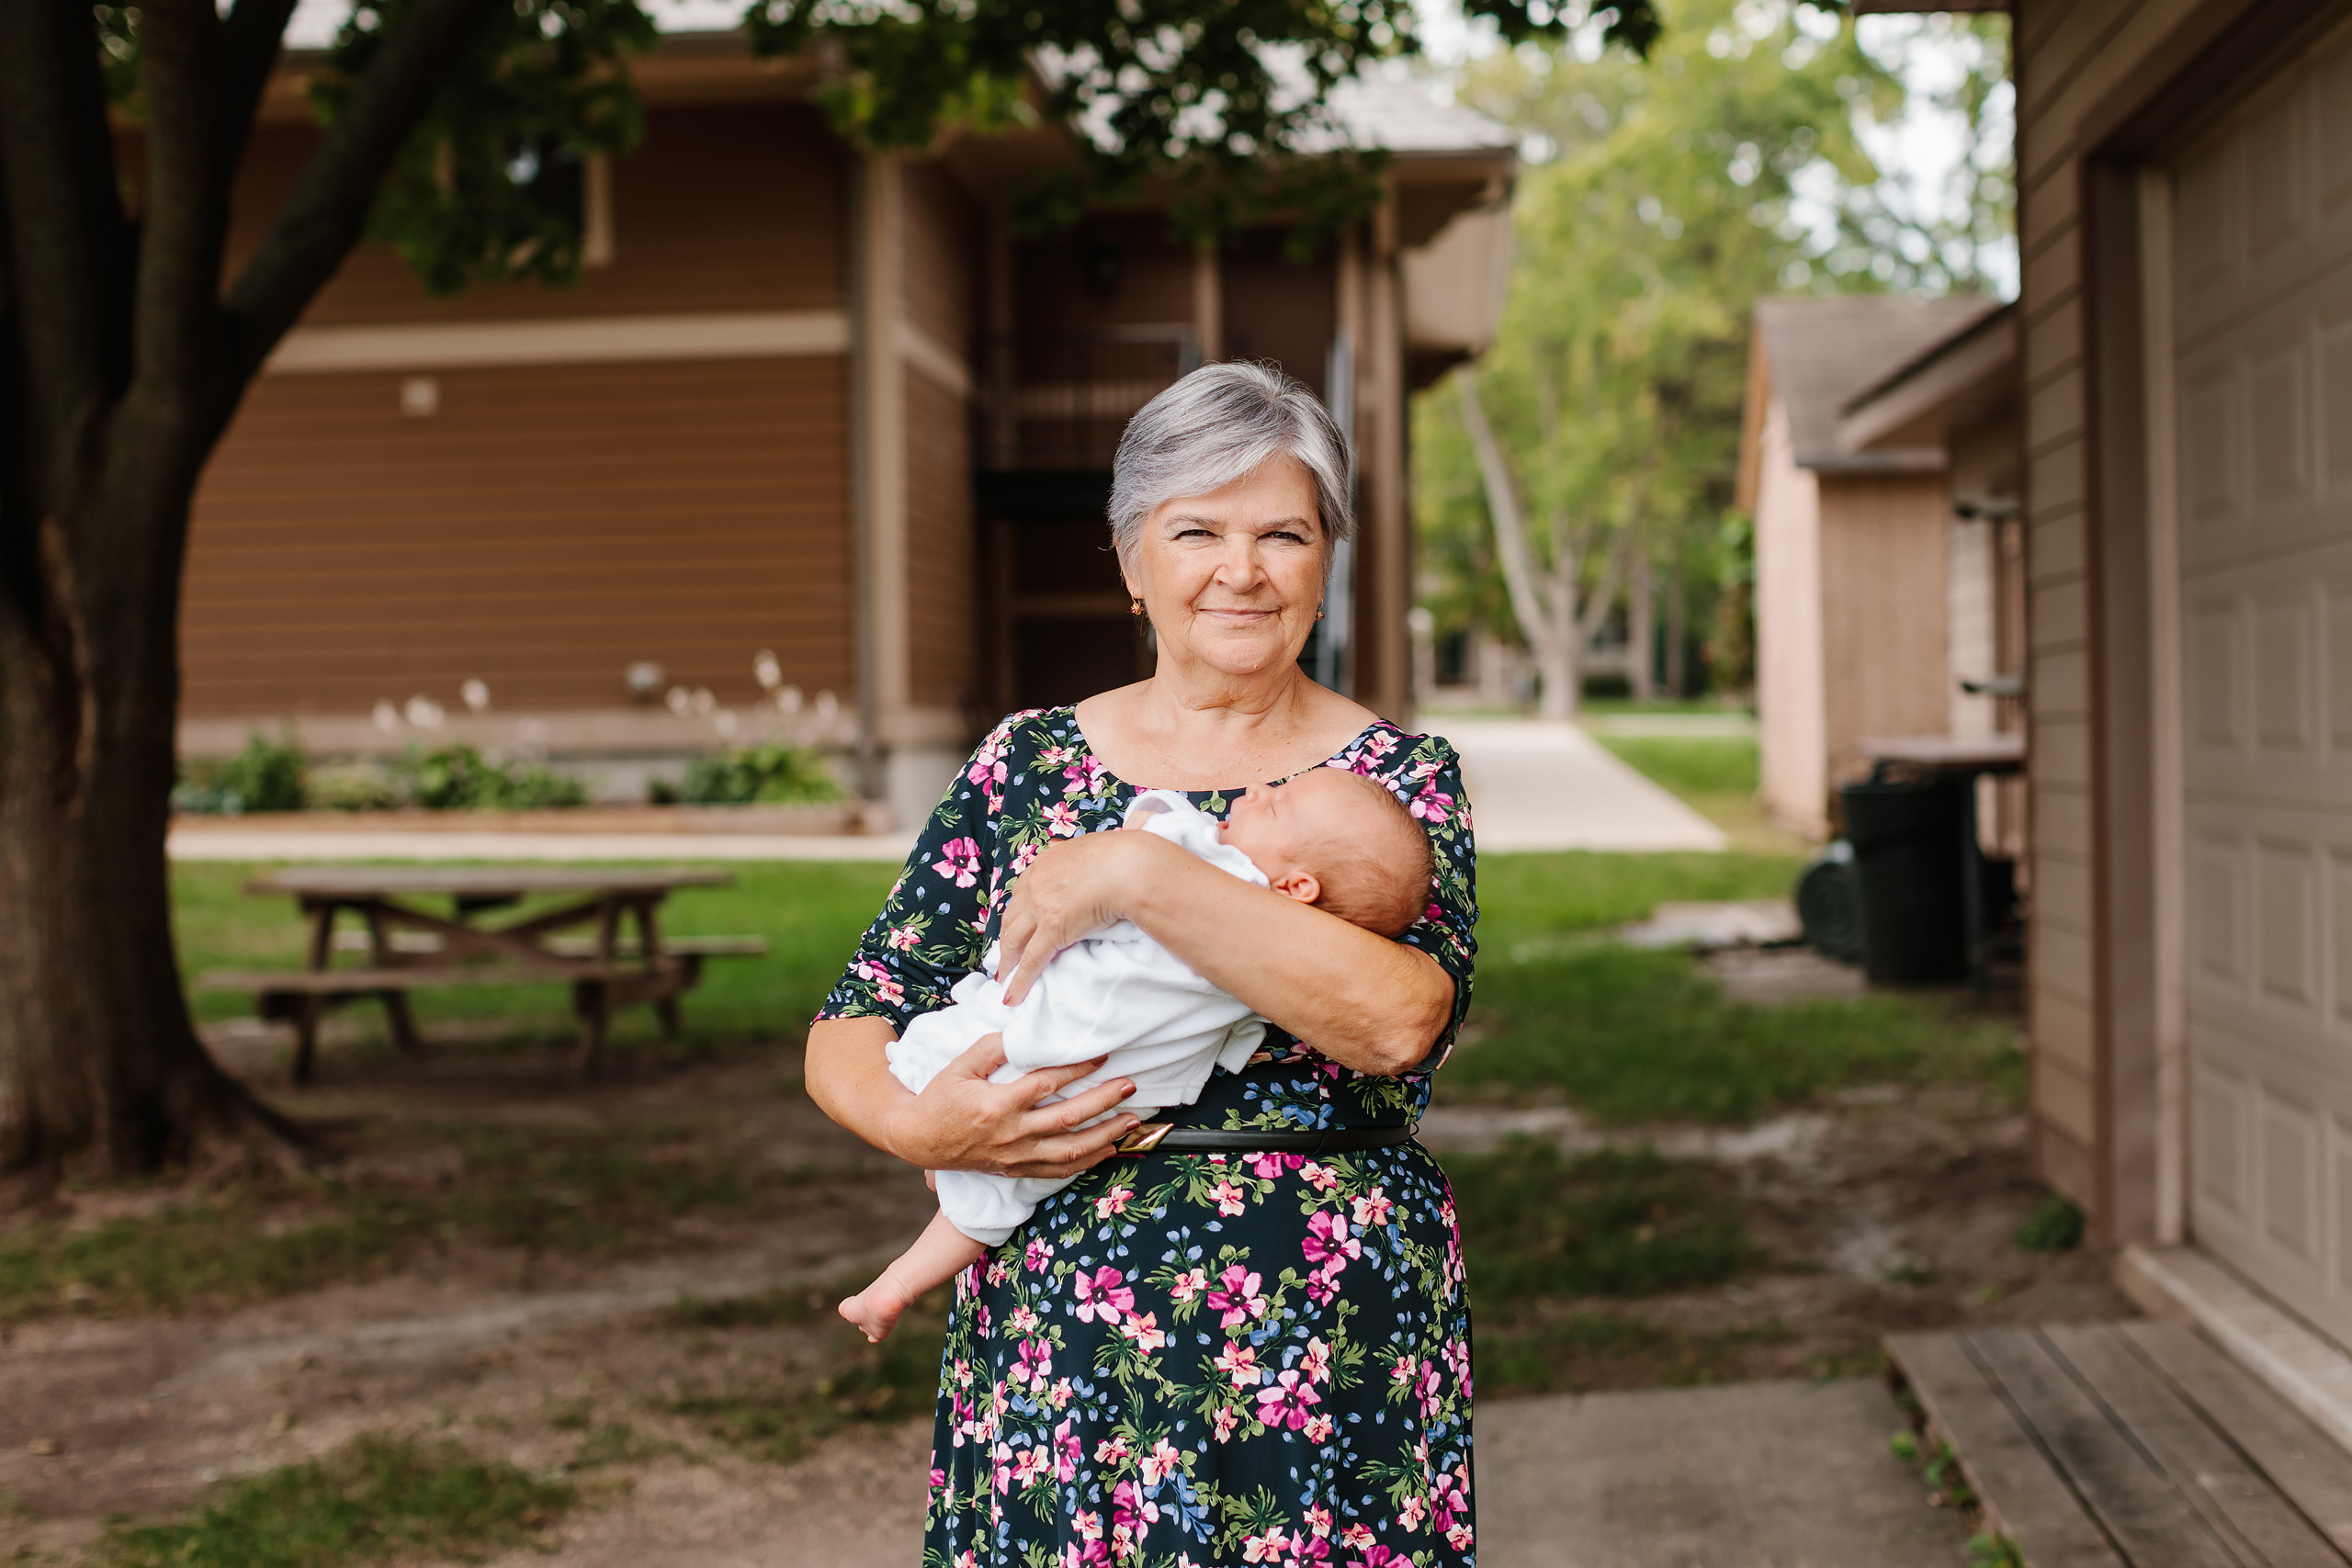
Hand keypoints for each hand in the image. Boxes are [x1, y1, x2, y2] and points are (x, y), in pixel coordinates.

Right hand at [883, 1032, 1139, 1177]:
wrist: (918, 1138)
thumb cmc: (940, 1097)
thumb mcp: (959, 1065)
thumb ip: (991, 1048)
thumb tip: (1024, 1031)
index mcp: (995, 1105)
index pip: (1045, 1085)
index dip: (1076, 1070)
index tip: (1102, 1057)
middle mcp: (1009, 1134)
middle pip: (1066, 1119)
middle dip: (1103, 1103)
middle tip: (1130, 1087)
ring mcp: (1015, 1156)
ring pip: (1069, 1150)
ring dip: (1105, 1136)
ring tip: (1131, 1120)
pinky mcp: (1016, 1169)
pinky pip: (1058, 1171)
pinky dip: (1087, 1162)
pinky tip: (1109, 1149)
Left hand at [997, 830, 1168, 1003]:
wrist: (1131, 867)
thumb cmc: (1122, 857)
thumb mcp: (1090, 849)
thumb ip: (1076, 856)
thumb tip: (1075, 856)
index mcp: (1044, 864)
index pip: (1021, 893)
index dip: (1017, 913)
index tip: (1015, 925)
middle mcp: (1035, 883)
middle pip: (1011, 917)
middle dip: (1006, 938)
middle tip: (1004, 955)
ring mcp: (1041, 907)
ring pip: (1013, 940)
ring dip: (1007, 961)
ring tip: (1005, 976)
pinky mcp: (1052, 929)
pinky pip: (1031, 961)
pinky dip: (1020, 981)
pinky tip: (1013, 996)